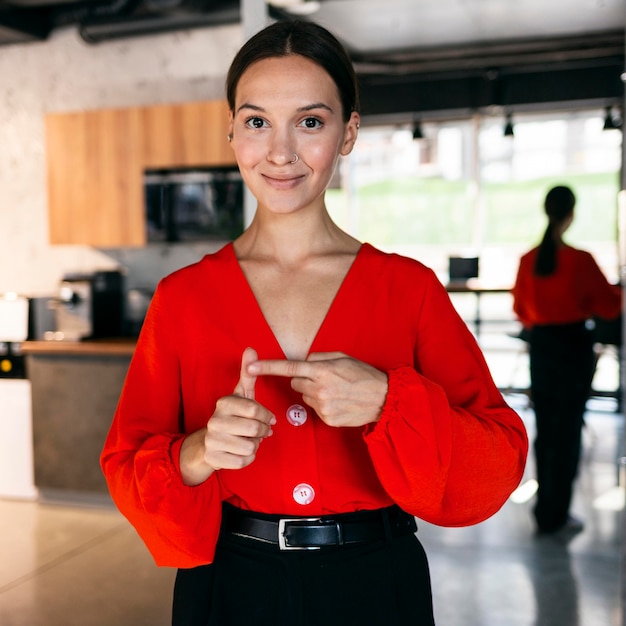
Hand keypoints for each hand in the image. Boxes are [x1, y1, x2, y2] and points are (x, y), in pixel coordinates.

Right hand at [180, 347, 275, 485]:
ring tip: (248, 440)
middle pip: (254, 430)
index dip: (266, 416)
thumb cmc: (233, 415)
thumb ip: (247, 373)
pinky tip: (240, 451)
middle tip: (261, 431)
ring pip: (250, 447)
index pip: (255, 410)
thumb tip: (251, 348)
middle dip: (263, 432)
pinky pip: (243, 461)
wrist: (209, 442)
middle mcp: (215, 420)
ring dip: (255, 445)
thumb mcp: (241, 394)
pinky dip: (248, 458)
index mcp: (224, 403)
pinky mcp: (214, 458)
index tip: (268, 418)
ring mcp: (212, 440)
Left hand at [248, 352, 387, 427]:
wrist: (383, 399)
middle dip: (304, 380)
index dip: (267, 368)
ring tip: (335, 392)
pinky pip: (315, 409)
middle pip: (296, 383)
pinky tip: (338, 402)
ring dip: (314, 393)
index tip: (250, 368)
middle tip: (324, 379)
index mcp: (322, 370)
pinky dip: (323, 406)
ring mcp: (323, 406)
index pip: (289, 368)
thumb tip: (304, 362)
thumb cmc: (363, 375)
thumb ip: (319, 358)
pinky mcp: (327, 419)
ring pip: (305, 397)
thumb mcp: (342, 358)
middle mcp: (319, 389)